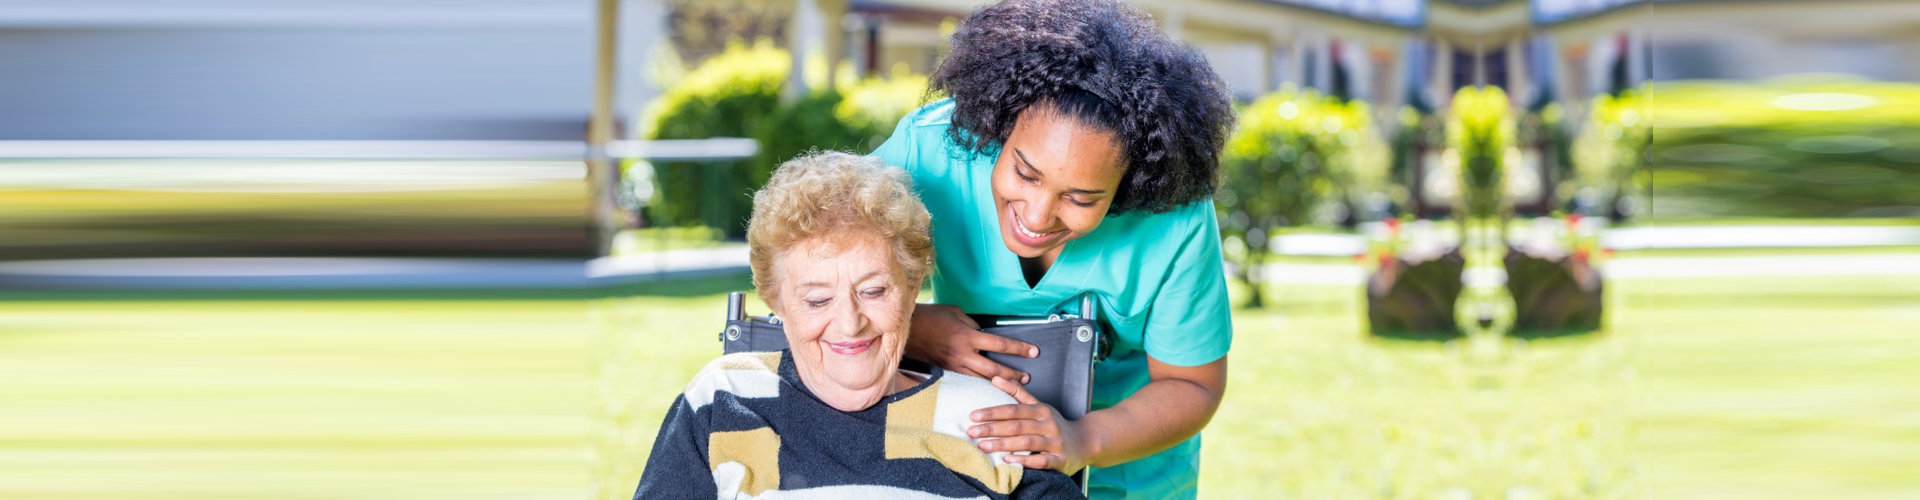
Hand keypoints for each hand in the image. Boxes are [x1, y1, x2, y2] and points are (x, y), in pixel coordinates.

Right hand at [907, 303, 1037, 382]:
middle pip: (994, 370)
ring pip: (981, 380)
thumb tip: (983, 335)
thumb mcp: (956, 313)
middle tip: (1026, 377)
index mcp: (967, 336)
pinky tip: (990, 389)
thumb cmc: (931, 317)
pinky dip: (981, 385)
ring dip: (999, 384)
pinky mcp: (947, 371)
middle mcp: (962, 354)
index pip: (1000, 345)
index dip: (1019, 349)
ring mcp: (954, 365)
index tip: (1033, 351)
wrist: (907, 330)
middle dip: (1013, 374)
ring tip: (1013, 386)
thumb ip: (973, 325)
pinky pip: (968, 381)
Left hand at [967, 376, 1093, 473]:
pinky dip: (1025, 460)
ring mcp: (1055, 442)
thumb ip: (1017, 393)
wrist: (1085, 442)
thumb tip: (996, 378)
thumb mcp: (1038, 406)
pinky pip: (1041, 460)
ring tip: (983, 446)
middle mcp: (1048, 424)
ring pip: (1026, 442)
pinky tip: (1008, 460)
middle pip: (1017, 426)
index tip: (973, 415)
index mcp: (1041, 410)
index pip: (1013, 409)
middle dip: (992, 428)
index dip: (993, 412)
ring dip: (1003, 444)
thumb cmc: (1054, 424)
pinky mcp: (1060, 459)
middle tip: (971, 432)